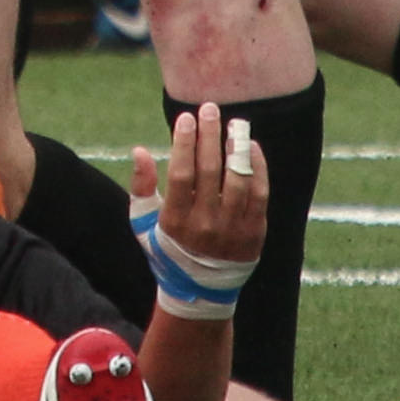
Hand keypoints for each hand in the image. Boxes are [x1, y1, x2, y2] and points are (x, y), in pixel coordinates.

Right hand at [134, 102, 267, 273]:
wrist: (201, 291)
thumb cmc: (167, 250)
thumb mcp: (143, 224)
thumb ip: (141, 186)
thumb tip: (140, 150)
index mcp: (175, 221)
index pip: (181, 172)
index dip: (184, 142)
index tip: (186, 118)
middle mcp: (205, 225)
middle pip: (210, 170)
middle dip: (210, 135)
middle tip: (210, 109)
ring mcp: (232, 230)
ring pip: (238, 180)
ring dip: (235, 147)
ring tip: (234, 124)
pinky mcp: (255, 233)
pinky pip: (260, 194)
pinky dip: (257, 168)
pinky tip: (250, 148)